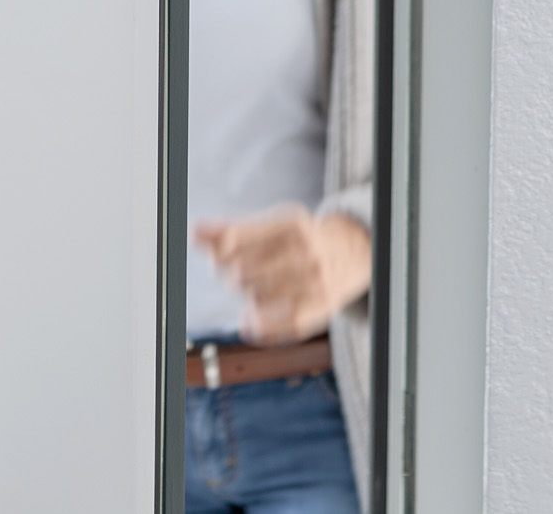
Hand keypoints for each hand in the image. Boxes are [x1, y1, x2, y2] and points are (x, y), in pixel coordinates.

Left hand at [192, 206, 369, 344]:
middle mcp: (309, 252)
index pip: (240, 239)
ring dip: (245, 295)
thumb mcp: (274, 224)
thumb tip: (195, 231)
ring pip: (262, 296)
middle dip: (229, 272)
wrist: (357, 249)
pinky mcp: (323, 308)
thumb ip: (233, 228)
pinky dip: (263, 328)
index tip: (214, 253)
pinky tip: (247, 323)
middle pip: (247, 270)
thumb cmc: (304, 237)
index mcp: (293, 224)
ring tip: (245, 288)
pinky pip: (288, 325)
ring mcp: (317, 282)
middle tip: (229, 271)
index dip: (218, 250)